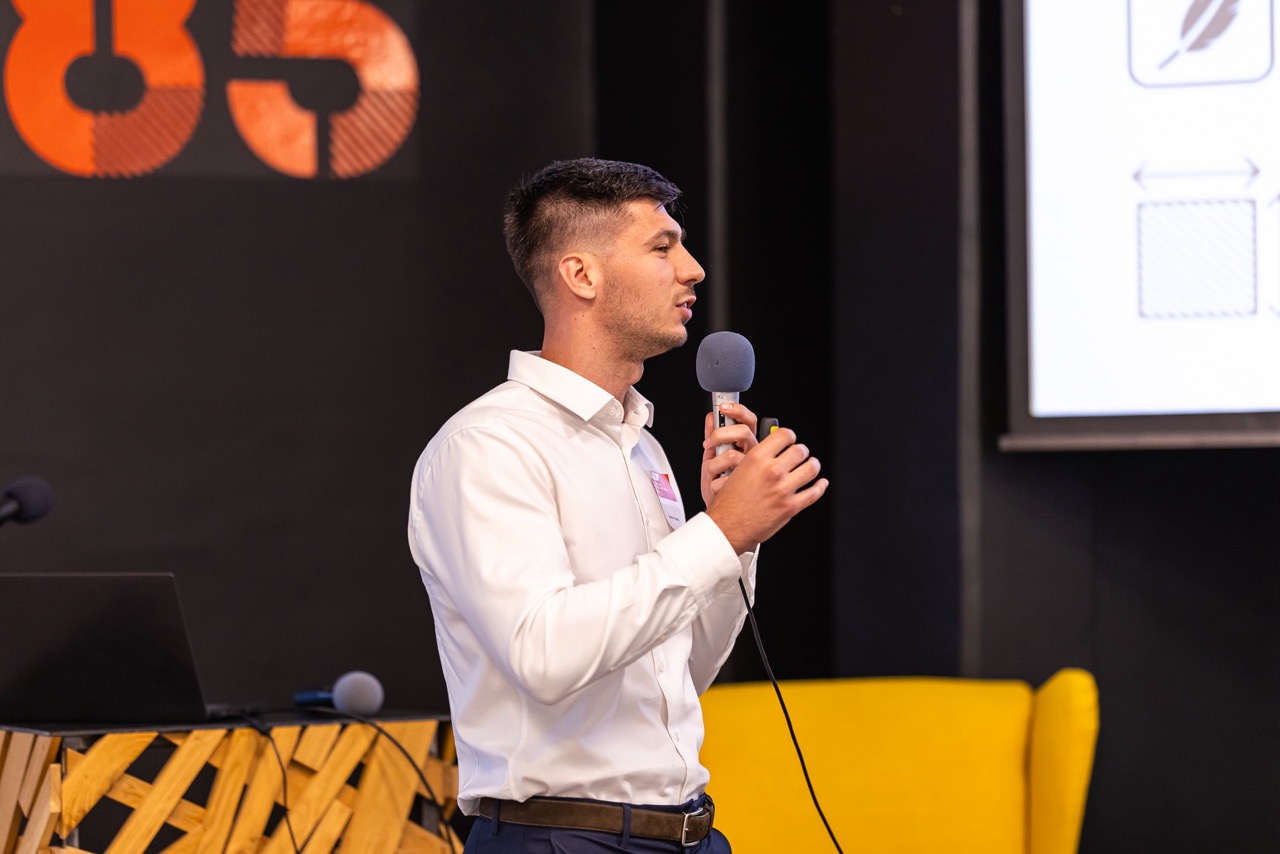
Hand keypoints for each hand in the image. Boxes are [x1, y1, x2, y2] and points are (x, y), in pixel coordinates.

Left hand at [700, 402, 758, 506]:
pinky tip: (716, 486)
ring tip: (713, 472)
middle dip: (720, 434)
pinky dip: (714, 482)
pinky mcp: (747, 487)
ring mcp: (752, 472)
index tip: (723, 407)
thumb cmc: (724, 488)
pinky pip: (726, 478)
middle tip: (710, 444)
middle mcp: (754, 456)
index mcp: (749, 446)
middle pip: (744, 432)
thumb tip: (709, 418)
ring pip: (733, 455)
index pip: (749, 421)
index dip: (738, 411)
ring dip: (714, 463)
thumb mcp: (714, 459)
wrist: (726, 518)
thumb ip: (713, 439)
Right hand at [704, 423, 827, 554]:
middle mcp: (772, 471)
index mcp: (757, 458)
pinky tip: (820, 483)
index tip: (790, 440)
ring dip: (813, 465)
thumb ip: (757, 460)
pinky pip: (814, 493)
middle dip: (801, 451)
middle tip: (800, 454)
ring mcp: (783, 489)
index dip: (789, 436)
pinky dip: (820, 486)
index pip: (785, 435)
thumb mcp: (737, 470)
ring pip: (811, 468)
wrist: (726, 527)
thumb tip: (773, 452)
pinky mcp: (791, 507)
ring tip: (811, 465)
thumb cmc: (728, 502)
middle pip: (800, 450)